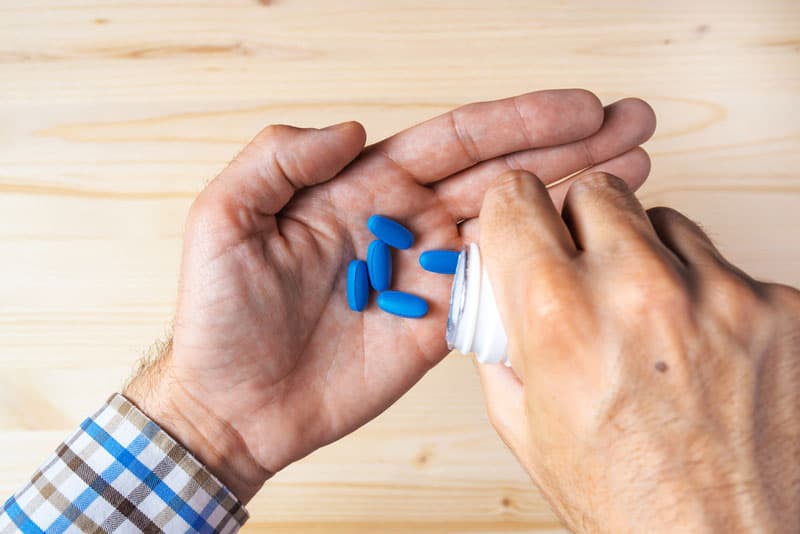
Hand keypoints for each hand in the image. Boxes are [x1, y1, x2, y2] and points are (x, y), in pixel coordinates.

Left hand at [124, 90, 655, 502]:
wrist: (232, 405)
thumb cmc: (218, 316)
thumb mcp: (224, 220)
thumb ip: (278, 159)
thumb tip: (352, 129)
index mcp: (362, 188)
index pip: (454, 141)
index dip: (518, 121)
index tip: (578, 107)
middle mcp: (403, 221)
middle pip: (502, 172)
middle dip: (569, 146)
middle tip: (632, 123)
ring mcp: (425, 273)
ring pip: (513, 223)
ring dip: (572, 194)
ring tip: (634, 167)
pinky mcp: (436, 324)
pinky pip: (499, 287)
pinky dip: (545, 263)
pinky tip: (586, 239)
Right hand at [477, 170, 799, 532]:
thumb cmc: (627, 503)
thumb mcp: (526, 426)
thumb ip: (501, 343)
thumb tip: (498, 292)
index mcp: (560, 317)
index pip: (518, 198)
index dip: (512, 211)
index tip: (522, 220)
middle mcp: (640, 290)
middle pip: (598, 191)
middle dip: (581, 223)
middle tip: (585, 268)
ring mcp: (720, 294)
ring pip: (666, 221)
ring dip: (648, 256)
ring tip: (649, 318)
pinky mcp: (780, 306)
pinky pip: (726, 268)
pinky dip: (706, 295)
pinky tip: (699, 348)